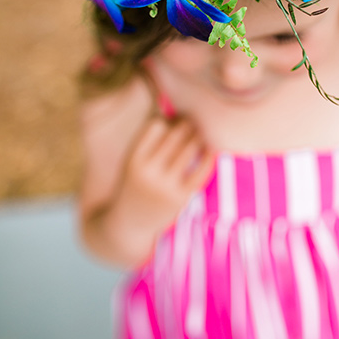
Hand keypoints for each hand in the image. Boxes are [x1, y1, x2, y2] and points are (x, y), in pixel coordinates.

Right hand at [108, 115, 213, 265]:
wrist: (128, 225)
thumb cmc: (133, 186)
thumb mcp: (131, 162)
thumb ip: (148, 141)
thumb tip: (173, 112)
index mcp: (133, 159)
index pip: (156, 126)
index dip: (166, 121)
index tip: (172, 121)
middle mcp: (148, 172)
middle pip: (175, 134)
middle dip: (186, 124)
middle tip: (192, 121)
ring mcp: (166, 186)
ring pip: (190, 148)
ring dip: (198, 136)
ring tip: (200, 133)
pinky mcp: (181, 198)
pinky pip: (201, 170)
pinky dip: (209, 156)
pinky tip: (211, 149)